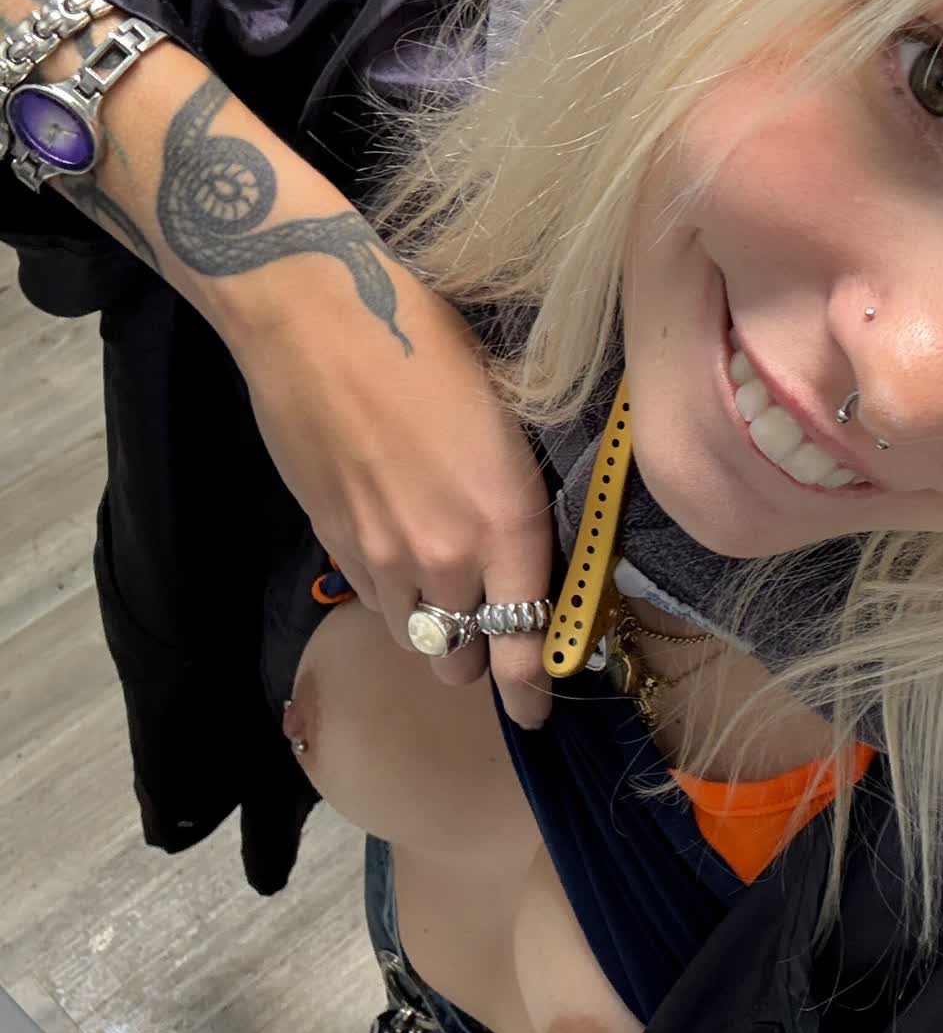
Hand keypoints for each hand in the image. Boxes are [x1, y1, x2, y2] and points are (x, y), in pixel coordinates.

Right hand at [234, 269, 553, 724]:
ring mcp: (381, 557)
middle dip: (478, 658)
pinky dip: (389, 591)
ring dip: (430, 626)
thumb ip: (515, 500)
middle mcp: (446, 557)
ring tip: (437, 581)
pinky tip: (393, 542)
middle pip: (462, 661)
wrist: (315, 319)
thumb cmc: (427, 341)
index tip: (536, 713)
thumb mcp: (505, 416)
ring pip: (413, 635)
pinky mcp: (332, 542)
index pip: (526, 646)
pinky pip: (371, 598)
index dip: (533, 692)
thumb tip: (524, 546)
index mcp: (507, 521)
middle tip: (486, 629)